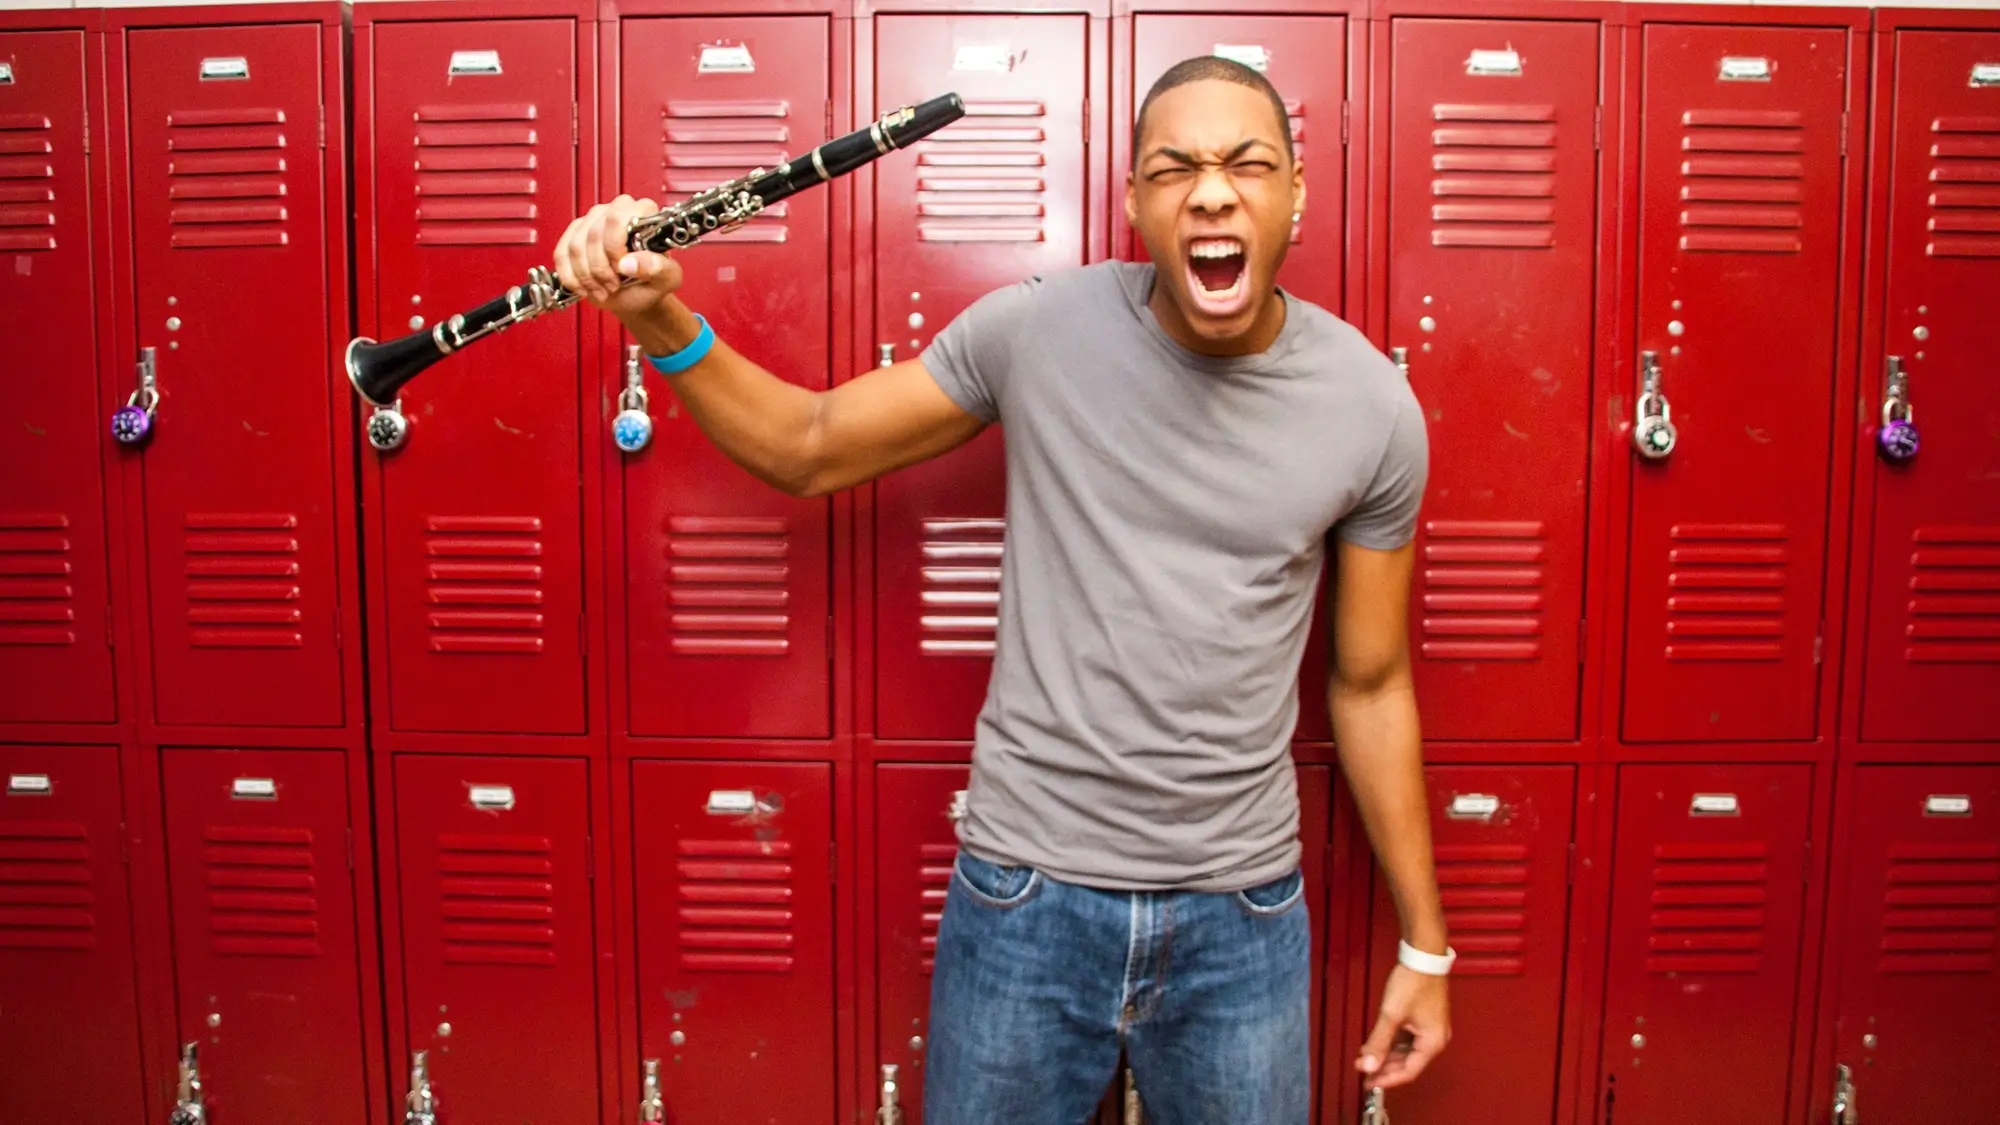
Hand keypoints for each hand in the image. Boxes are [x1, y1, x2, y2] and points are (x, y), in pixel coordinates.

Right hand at [553, 194, 683, 323]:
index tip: (622, 268)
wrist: (635, 297)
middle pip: (594, 234)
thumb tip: (629, 263)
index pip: (617, 216)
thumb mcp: (666, 279)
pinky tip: (586, 287)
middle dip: (601, 267)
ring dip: (587, 276)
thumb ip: (657, 268)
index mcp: (642, 214)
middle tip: (614, 284)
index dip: (615, 246)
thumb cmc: (652, 283)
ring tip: (604, 289)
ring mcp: (592, 221)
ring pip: (575, 246)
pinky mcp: (574, 235)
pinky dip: (572, 278)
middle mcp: (615, 211)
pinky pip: (561, 254)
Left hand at [1355, 964, 1449, 1087]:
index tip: (1369, 1082)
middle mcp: (1435, 1039)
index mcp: (1433, 1042)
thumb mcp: (1391, 1015)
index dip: (1387, 1079)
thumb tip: (1367, 1065)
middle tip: (1363, 1071)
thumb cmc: (1413, 982)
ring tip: (1366, 1058)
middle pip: (1408, 1063)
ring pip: (1406, 1051)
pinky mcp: (1423, 1019)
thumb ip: (1378, 1042)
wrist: (1423, 956)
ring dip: (1387, 1055)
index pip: (1409, 1071)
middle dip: (1384, 1067)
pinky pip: (1407, 1039)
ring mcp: (1430, 1029)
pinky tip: (1377, 1044)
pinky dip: (1392, 1043)